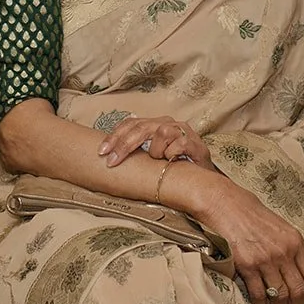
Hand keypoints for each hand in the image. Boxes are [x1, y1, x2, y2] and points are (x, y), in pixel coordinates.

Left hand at [98, 116, 213, 169]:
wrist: (202, 180)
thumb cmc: (173, 167)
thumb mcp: (151, 158)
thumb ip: (135, 152)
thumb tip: (107, 156)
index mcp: (154, 124)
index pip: (130, 123)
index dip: (114, 136)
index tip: (101, 152)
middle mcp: (167, 123)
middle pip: (141, 126)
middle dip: (124, 144)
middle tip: (112, 161)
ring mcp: (182, 130)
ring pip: (160, 133)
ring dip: (156, 151)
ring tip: (160, 161)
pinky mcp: (195, 142)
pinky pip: (178, 145)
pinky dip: (172, 154)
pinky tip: (173, 162)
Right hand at [195, 183, 303, 303]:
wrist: (226, 205)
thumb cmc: (252, 215)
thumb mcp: (281, 228)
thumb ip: (292, 249)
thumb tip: (300, 273)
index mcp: (296, 242)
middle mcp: (284, 252)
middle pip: (299, 290)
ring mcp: (266, 260)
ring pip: (280, 296)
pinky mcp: (247, 266)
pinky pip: (259, 294)